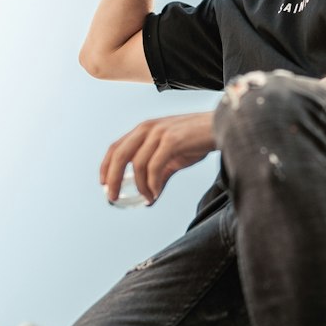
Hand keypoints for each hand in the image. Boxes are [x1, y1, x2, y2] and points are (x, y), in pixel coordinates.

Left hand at [101, 111, 216, 204]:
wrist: (222, 127)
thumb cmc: (197, 141)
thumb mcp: (173, 157)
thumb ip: (159, 174)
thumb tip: (149, 198)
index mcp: (144, 129)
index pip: (116, 147)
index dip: (105, 166)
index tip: (103, 185)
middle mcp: (148, 128)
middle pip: (120, 155)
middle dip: (113, 179)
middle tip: (112, 197)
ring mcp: (160, 133)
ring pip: (138, 164)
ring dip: (140, 186)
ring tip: (147, 198)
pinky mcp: (172, 141)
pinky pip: (155, 167)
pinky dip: (153, 184)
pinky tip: (156, 193)